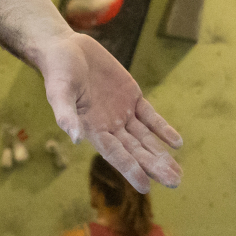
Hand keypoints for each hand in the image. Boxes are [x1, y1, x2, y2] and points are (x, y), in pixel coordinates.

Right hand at [39, 33, 181, 192]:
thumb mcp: (58, 91)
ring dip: (161, 155)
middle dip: (154, 167)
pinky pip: (151, 117)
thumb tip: (74, 138)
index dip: (131, 170)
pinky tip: (177, 144)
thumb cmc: (58, 71)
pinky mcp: (132, 97)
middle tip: (175, 182)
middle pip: (136, 151)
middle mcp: (109, 126)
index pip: (115, 155)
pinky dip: (163, 129)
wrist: (66, 49)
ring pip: (145, 138)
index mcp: (92, 129)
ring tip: (177, 173)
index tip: (146, 185)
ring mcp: (122, 113)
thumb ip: (66, 115)